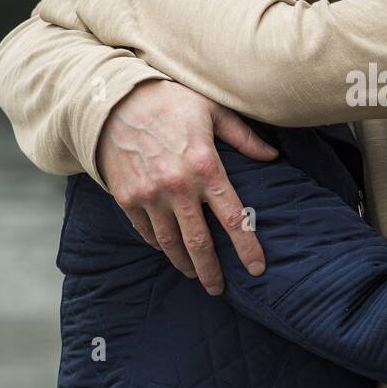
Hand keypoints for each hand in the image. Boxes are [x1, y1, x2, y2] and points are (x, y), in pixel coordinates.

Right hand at [96, 78, 277, 293]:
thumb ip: (244, 137)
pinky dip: (159, 244)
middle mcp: (178, 187)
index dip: (247, 248)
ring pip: (171, 243)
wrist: (114, 99)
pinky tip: (168, 249)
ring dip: (184, 264)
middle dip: (211, 271)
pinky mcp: (127, 198)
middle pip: (200, 243)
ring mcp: (149, 195)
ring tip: (194, 274)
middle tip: (219, 289)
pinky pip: (146, 231)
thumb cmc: (170, 101)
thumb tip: (272, 156)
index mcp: (206, 167)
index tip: (257, 269)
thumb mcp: (213, 111)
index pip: (234, 218)